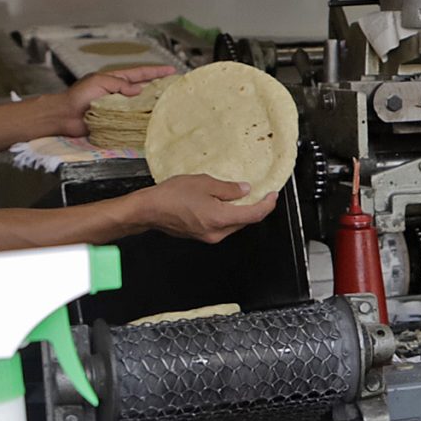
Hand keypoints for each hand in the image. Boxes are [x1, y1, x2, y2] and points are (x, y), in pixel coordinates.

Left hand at [52, 66, 177, 137]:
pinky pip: (133, 119)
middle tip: (175, 88)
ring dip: (153, 104)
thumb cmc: (79, 96)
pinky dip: (143, 119)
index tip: (172, 70)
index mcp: (116, 80)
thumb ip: (120, 84)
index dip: (156, 71)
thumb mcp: (100, 82)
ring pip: (141, 105)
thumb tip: (139, 90)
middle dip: (159, 87)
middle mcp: (120, 93)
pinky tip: (153, 120)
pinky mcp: (117, 120)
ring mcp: (119, 107)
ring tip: (170, 105)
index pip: (140, 73)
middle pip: (144, 89)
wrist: (66, 115)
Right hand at [133, 174, 277, 242]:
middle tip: (260, 193)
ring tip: (240, 195)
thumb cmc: (171, 196)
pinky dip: (227, 215)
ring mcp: (208, 236)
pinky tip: (223, 203)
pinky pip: (221, 226)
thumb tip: (244, 190)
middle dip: (255, 208)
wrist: (148, 210)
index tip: (273, 195)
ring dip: (240, 211)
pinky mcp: (200, 235)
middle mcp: (216, 232)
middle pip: (245, 221)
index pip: (254, 215)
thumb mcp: (204, 183)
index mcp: (220, 219)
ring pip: (233, 224)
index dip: (267, 205)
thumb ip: (228, 189)